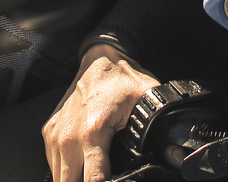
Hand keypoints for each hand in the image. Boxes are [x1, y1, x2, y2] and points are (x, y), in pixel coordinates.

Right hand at [43, 45, 159, 181]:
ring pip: (61, 178)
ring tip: (96, 174)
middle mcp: (68, 137)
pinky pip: (54, 164)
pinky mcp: (48, 132)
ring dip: (77, 179)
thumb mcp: (148, 101)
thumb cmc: (121, 79)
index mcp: (92, 133)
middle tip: (108, 179)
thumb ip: (163, 131)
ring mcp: (55, 135)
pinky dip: (68, 170)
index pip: (93, 181)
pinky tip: (83, 167)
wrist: (99, 57)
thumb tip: (178, 158)